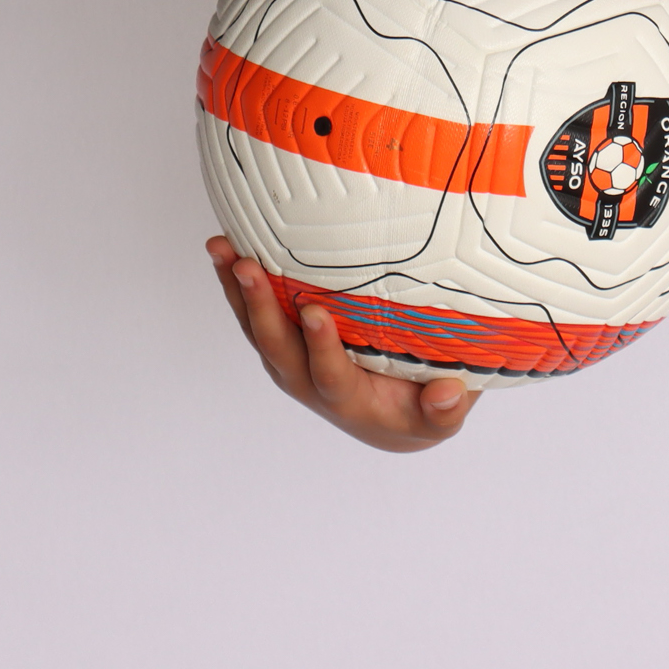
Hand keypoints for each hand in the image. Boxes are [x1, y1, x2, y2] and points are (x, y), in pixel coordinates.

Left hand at [204, 236, 479, 452]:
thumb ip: (444, 413)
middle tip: (247, 267)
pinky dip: (237, 283)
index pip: (328, 376)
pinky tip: (225, 248)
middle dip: (260, 309)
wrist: (393, 421)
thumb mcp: (438, 419)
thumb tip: (448, 392)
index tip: (315, 313)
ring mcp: (291, 361)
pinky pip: (255, 313)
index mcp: (347, 402)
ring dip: (237, 289)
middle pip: (277, 349)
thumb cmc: (420, 412)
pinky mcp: (285, 342)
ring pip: (257, 327)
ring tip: (220, 247)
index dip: (321, 348)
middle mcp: (308, 383)